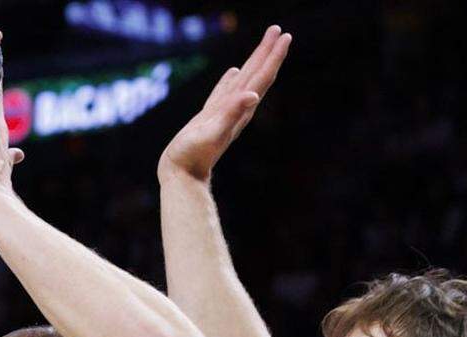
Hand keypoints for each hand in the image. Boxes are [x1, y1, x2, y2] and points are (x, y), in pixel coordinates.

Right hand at [159, 24, 291, 183]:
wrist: (182, 176)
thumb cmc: (193, 157)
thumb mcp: (212, 134)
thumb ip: (231, 114)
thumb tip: (252, 96)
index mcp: (239, 109)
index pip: (261, 78)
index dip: (272, 57)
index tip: (284, 36)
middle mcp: (236, 110)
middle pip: (256, 75)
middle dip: (267, 52)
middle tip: (278, 29)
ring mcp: (223, 113)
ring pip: (243, 81)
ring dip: (254, 62)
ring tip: (263, 45)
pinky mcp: (210, 118)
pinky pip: (224, 92)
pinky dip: (230, 80)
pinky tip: (233, 72)